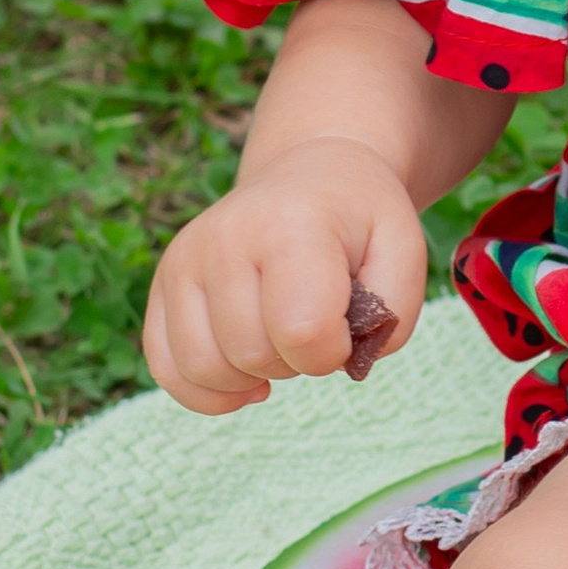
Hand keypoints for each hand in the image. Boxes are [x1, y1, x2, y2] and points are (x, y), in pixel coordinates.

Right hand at [145, 134, 428, 415]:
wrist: (309, 178)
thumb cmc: (358, 222)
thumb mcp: (405, 249)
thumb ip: (393, 311)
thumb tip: (343, 358)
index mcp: (291, 225)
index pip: (302, 330)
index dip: (334, 350)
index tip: (347, 326)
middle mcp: (225, 237)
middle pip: (251, 354)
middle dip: (296, 362)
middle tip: (315, 323)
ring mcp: (185, 259)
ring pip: (203, 368)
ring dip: (252, 376)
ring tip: (280, 341)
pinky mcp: (162, 284)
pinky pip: (167, 369)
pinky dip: (207, 390)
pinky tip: (245, 376)